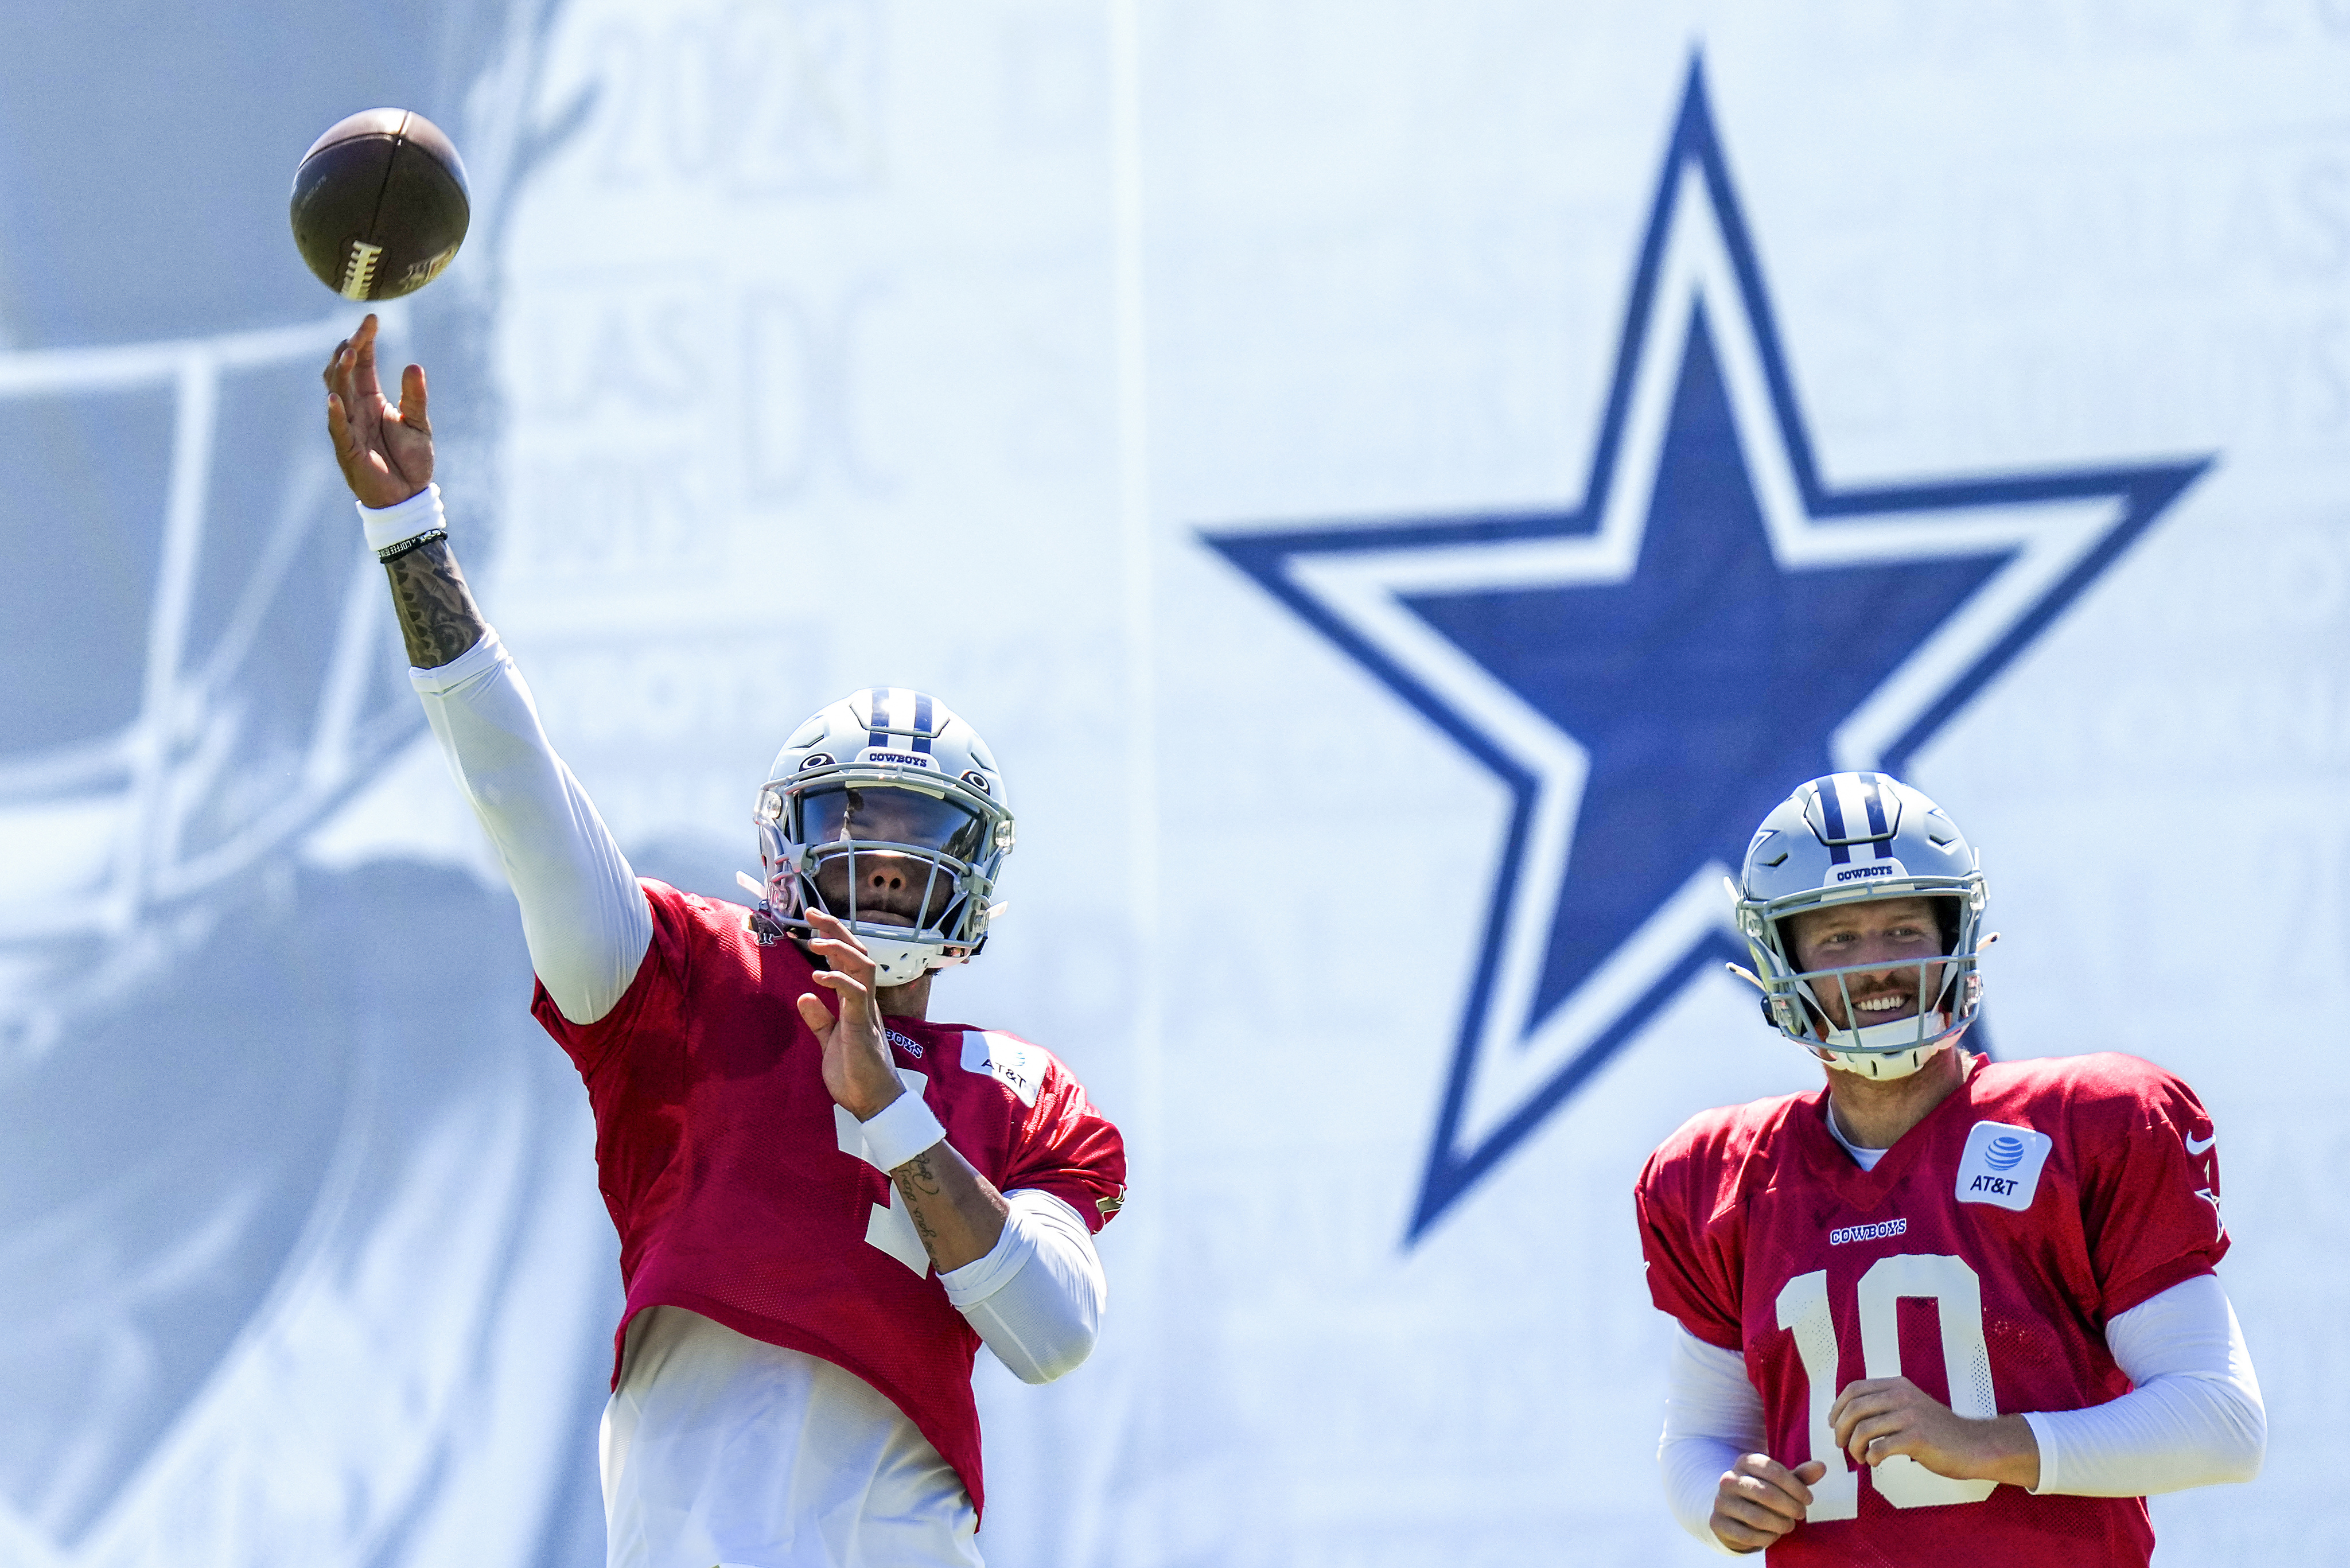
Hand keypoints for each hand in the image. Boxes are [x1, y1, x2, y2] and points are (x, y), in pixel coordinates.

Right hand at [323, 313, 433, 507]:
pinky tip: (334, 398)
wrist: (409, 496)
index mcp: (371, 400)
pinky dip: (334, 414)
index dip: (364, 341)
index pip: (363, 363)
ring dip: (341, 373)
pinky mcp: (348, 449)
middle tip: (362, 330)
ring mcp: (348, 427)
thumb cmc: (411, 460)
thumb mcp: (418, 423)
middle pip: (346, 372)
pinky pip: (338, 428)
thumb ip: (415, 396)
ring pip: (338, 393)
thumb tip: (413, 365)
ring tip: (348, 351)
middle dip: (351, 349)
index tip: (372, 319)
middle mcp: (355, 409)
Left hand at [796, 908, 906, 1120]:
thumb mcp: (830, 1042)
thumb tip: (805, 997)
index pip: (848, 961)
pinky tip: (817, 978)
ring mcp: (866, 1012)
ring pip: (862, 967)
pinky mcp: (862, 1027)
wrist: (874, 1103)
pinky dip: (837, 981)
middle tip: (812, 913)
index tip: (812, 919)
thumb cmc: (855, 1075)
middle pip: (857, 954)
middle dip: (836, 930)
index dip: (832, 937)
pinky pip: (855, 995)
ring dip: (839, 950)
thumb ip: (820, 1020)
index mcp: (856, 1003)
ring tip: (815, 942)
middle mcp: (865, 1001)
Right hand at [1709, 1453, 1825, 1553]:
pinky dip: (1766, 1538)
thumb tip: (1821, 1466)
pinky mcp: (1718, 1522)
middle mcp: (1729, 1478)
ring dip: (1780, 1525)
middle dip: (1790, 1507)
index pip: (1774, 1471)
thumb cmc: (1762, 1493)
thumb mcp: (1780, 1483)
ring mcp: (1721, 1501)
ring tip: (1788, 1525)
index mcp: (1745, 1461)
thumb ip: (1800, 1476)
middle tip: (1801, 1514)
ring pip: (1757, 1517)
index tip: (1808, 1499)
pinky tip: (1773, 1535)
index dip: (1796, 1487)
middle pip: (1766, 1494)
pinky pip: (1747, 1535)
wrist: (1732, 1513)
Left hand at [1829, 1376, 2038, 1488]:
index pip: (1854, 1389)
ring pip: (1863, 1429)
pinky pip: (1880, 1447)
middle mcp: (1902, 1396)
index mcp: (1897, 1385)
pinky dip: (1871, 1457)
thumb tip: (1846, 1415)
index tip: (1833, 1424)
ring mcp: (1910, 1416)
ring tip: (1859, 1457)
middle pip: (1854, 1409)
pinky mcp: (1917, 1438)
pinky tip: (1875, 1462)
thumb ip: (1884, 1404)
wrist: (1974, 1445)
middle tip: (1841, 1445)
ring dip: (1854, 1447)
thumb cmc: (1938, 1431)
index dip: (1838, 1407)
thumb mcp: (1910, 1406)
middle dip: (1841, 1429)